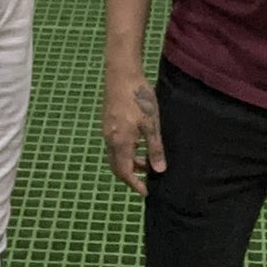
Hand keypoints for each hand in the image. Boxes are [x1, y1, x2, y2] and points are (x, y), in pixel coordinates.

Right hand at [102, 67, 165, 195]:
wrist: (121, 74)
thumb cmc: (139, 98)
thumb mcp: (151, 124)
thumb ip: (155, 148)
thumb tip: (159, 170)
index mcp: (120, 143)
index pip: (125, 172)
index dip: (135, 184)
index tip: (146, 192)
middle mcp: (109, 139)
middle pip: (117, 166)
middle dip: (131, 176)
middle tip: (146, 180)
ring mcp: (107, 130)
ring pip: (115, 155)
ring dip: (129, 162)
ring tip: (147, 162)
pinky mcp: (108, 121)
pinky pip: (115, 145)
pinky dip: (126, 152)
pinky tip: (139, 144)